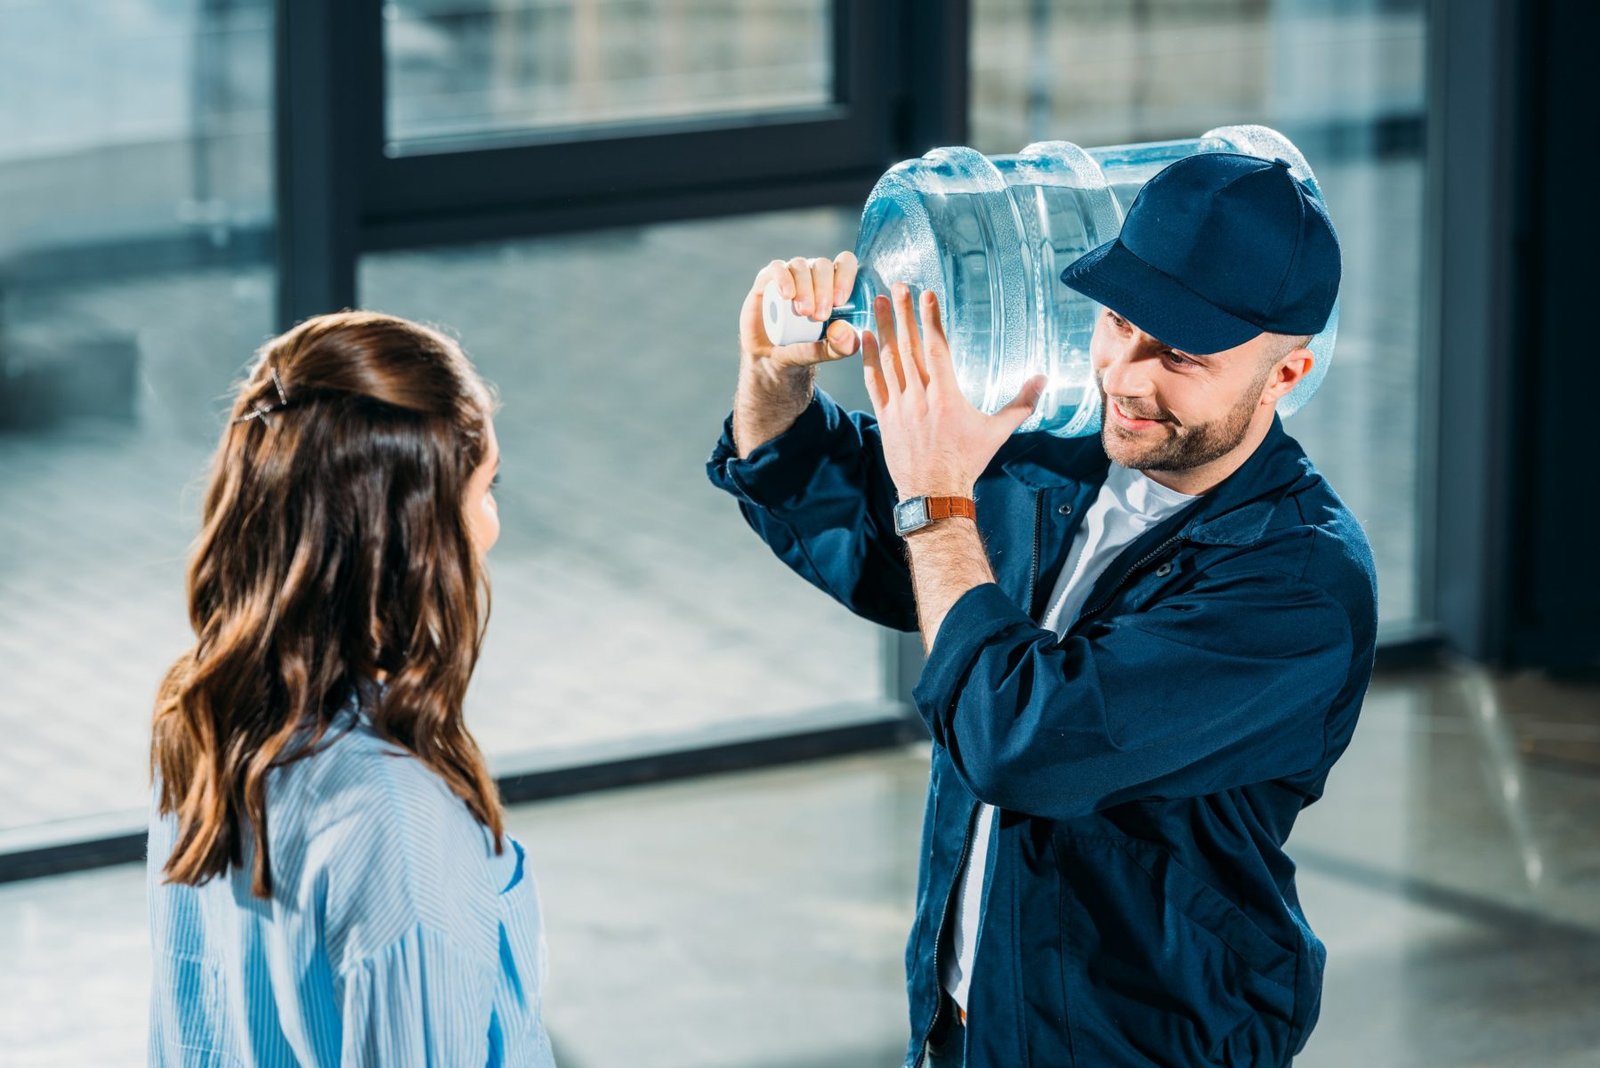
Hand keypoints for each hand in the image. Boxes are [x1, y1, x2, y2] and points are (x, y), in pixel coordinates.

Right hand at [740, 252, 860, 371]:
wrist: (771, 357)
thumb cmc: (804, 348)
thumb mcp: (827, 352)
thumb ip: (843, 345)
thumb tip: (843, 328)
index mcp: (833, 283)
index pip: (845, 263)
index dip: (845, 276)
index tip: (840, 302)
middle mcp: (813, 274)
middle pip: (823, 265)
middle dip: (824, 289)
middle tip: (820, 316)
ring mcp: (790, 274)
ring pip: (801, 266)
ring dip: (805, 287)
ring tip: (804, 312)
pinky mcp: (767, 279)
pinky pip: (777, 268)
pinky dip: (783, 278)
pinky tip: (787, 295)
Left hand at [862, 284, 1045, 499]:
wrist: (934, 493)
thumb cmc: (967, 462)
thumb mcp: (997, 432)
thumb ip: (1021, 403)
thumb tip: (1043, 379)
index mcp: (947, 396)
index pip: (936, 348)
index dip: (931, 319)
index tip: (927, 295)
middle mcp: (921, 397)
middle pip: (909, 347)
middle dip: (904, 313)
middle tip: (898, 286)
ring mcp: (899, 406)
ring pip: (889, 359)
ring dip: (884, 328)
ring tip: (880, 301)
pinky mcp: (885, 417)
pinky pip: (874, 382)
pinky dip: (869, 358)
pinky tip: (865, 336)